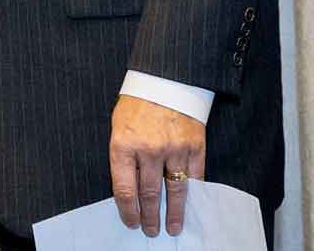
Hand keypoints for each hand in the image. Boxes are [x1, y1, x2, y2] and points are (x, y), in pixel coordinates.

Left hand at [110, 95, 205, 236]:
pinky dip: (192, 194)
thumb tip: (130, 189)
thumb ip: (124, 157)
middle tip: (150, 231)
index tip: (130, 222)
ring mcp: (174, 150)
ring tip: (173, 228)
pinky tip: (189, 206)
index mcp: (123, 144)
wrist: (165, 82)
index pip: (124, 188)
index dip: (128, 210)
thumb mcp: (119, 128)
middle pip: (150, 194)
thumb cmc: (137, 106)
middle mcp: (149, 150)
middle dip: (150, 216)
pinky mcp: (195, 148)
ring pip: (175, 191)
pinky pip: (194, 178)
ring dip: (174, 213)